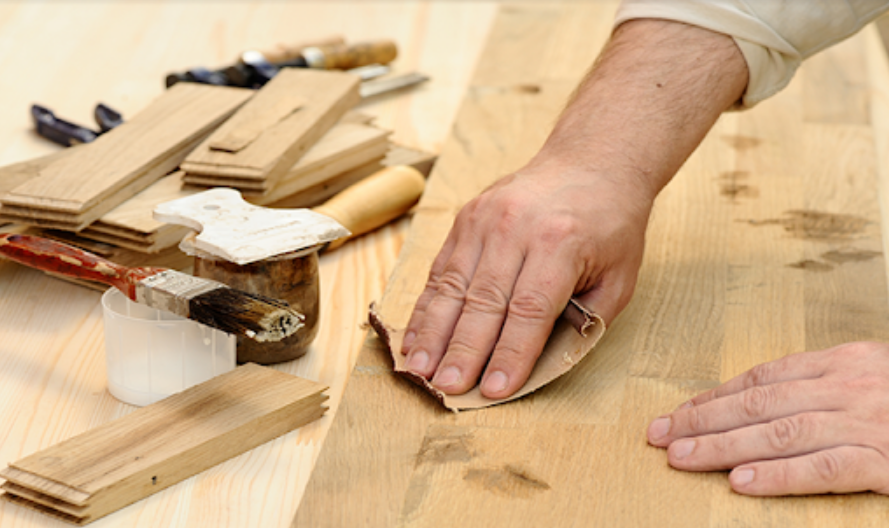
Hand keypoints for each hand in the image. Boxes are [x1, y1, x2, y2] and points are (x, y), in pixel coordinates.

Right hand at [400, 160, 652, 398]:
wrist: (591, 162)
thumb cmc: (610, 225)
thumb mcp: (618, 278)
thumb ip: (585, 323)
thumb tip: (542, 366)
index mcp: (560, 243)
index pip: (529, 311)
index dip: (510, 354)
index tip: (495, 390)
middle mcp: (516, 228)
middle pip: (483, 301)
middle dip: (463, 351)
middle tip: (446, 388)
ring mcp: (484, 220)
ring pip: (453, 286)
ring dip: (434, 333)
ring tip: (420, 370)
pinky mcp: (466, 218)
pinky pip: (441, 269)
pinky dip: (426, 307)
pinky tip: (416, 337)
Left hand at [647, 341, 888, 495]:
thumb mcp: (872, 379)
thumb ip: (824, 387)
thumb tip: (767, 402)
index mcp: (843, 362)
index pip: (762, 379)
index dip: (714, 397)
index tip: (679, 412)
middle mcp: (849, 385)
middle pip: (758, 403)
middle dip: (702, 419)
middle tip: (658, 435)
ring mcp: (869, 421)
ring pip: (779, 432)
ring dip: (723, 445)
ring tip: (681, 458)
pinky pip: (825, 467)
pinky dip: (780, 475)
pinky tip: (742, 482)